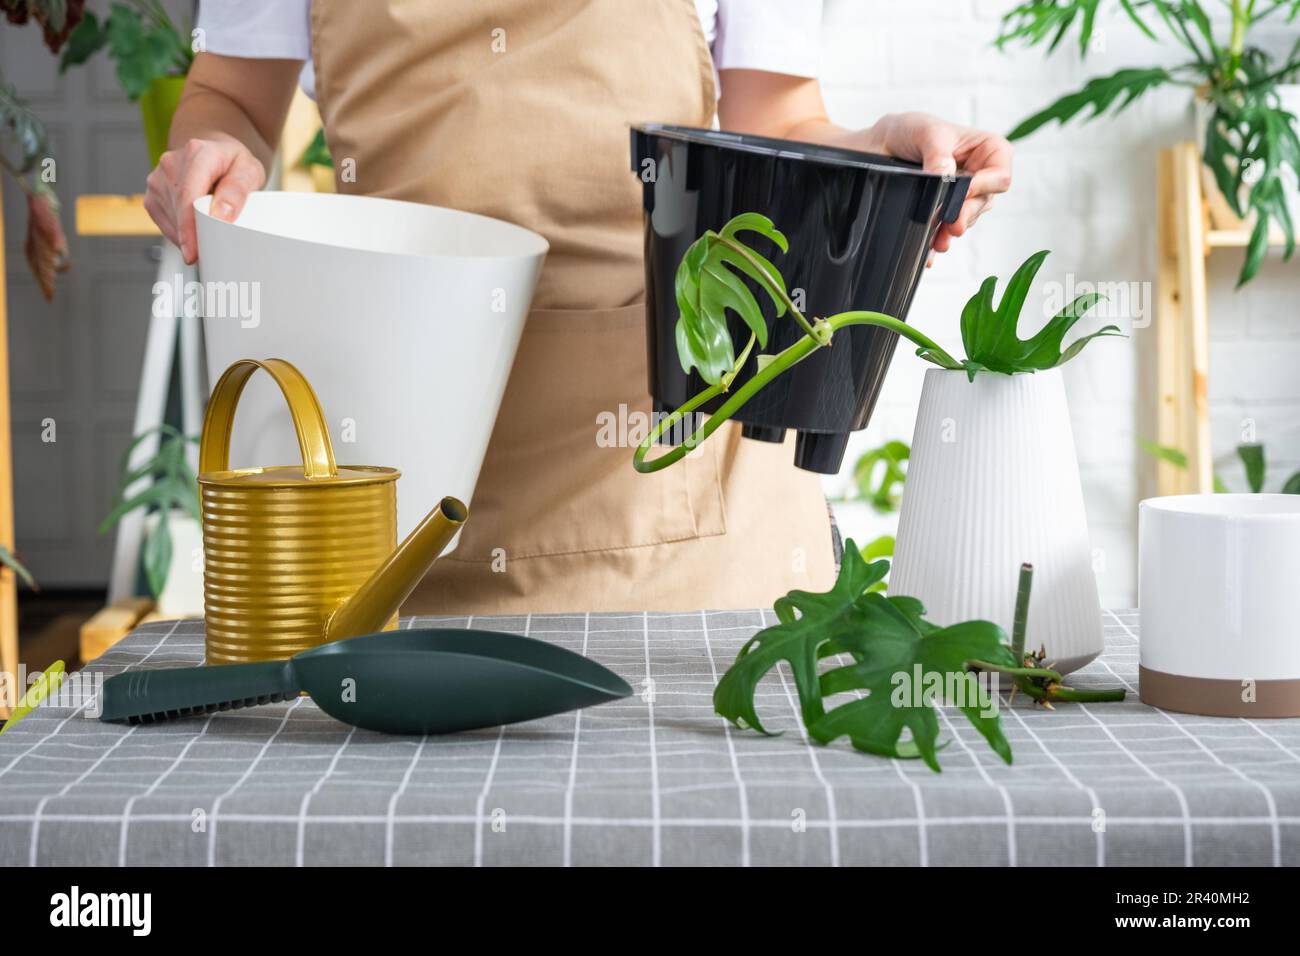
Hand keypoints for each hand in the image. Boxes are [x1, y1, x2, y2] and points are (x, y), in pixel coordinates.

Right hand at [144, 138, 265, 263]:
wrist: (216, 153)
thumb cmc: (233, 163)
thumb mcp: (250, 171)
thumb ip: (238, 190)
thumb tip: (220, 216)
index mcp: (198, 154)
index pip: (188, 195)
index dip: (189, 227)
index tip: (193, 253)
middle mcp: (171, 163)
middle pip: (179, 211)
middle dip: (195, 237)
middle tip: (216, 251)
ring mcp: (157, 179)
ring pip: (172, 221)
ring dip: (190, 235)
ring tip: (211, 227)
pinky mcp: (152, 195)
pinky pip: (165, 224)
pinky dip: (181, 234)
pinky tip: (196, 227)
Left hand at [846, 113, 1012, 254]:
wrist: (877, 149)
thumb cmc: (909, 131)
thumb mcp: (926, 132)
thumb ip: (938, 153)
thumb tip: (946, 176)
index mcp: (986, 150)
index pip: (1000, 173)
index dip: (986, 185)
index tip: (965, 191)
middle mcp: (978, 175)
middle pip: (984, 202)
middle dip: (967, 214)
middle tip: (953, 225)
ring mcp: (961, 196)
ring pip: (966, 219)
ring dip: (951, 231)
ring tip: (939, 241)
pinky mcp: (942, 212)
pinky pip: (944, 232)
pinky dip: (936, 242)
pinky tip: (928, 251)